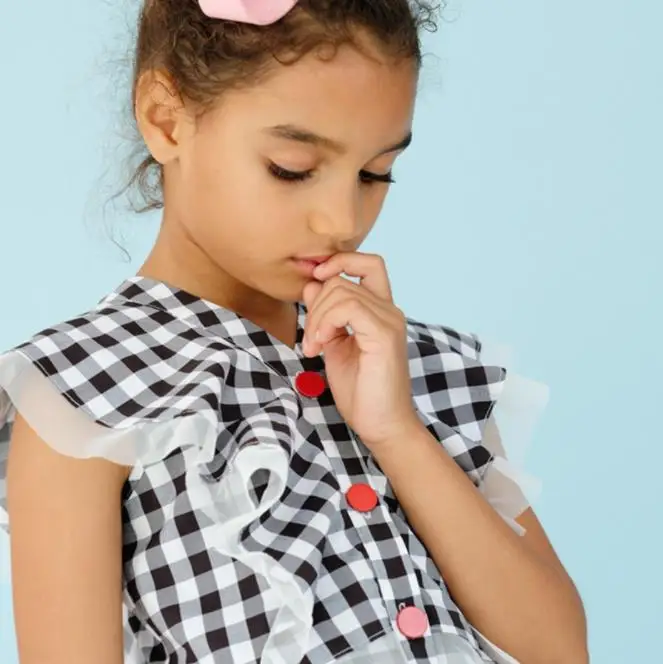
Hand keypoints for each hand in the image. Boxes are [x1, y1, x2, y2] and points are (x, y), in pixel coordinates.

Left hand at [301, 252, 420, 449]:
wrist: (381, 424)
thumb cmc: (361, 390)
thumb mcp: (333, 344)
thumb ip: (325, 314)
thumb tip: (312, 284)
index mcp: (380, 310)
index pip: (367, 263)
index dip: (339, 262)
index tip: (314, 282)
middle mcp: (389, 310)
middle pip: (343, 279)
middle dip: (315, 304)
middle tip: (310, 338)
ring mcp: (390, 320)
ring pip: (342, 291)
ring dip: (317, 317)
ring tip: (313, 346)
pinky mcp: (385, 335)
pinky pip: (349, 308)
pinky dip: (325, 322)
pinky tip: (320, 346)